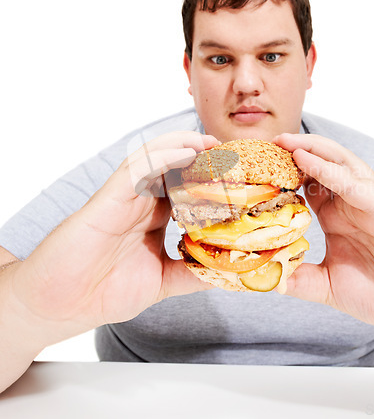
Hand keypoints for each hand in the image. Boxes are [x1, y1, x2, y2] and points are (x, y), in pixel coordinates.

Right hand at [10, 131, 218, 341]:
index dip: (211, 180)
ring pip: (155, 159)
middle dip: (202, 156)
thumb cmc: (103, 292)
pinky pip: (135, 170)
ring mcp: (125, 199)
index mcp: (153, 219)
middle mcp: (141, 203)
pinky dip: (161, 157)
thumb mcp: (160, 282)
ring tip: (209, 142)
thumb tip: (227, 273)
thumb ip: (190, 274)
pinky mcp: (108, 200)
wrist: (59, 306)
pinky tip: (184, 153)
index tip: (238, 176)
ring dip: (183, 146)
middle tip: (230, 151)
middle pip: (174, 168)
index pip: (186, 189)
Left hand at [274, 133, 373, 338]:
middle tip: (260, 146)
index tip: (249, 172)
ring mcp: (366, 201)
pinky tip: (306, 160)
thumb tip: (267, 280)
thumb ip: (301, 279)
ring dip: (309, 149)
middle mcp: (348, 203)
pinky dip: (329, 169)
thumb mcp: (330, 287)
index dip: (277, 177)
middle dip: (289, 153)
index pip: (301, 187)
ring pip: (336, 163)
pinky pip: (353, 183)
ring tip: (282, 141)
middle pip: (316, 167)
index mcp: (335, 217)